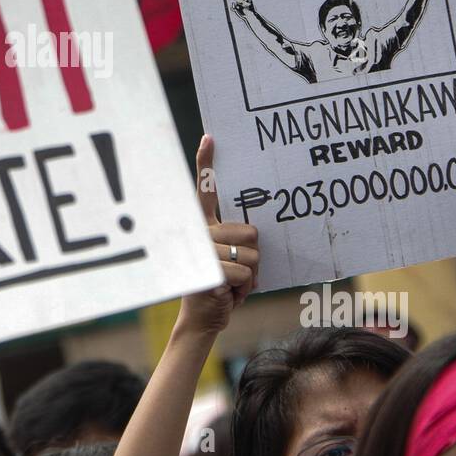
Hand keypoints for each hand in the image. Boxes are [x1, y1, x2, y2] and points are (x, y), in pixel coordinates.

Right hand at [177, 135, 258, 336]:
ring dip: (250, 276)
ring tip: (231, 283)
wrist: (204, 317)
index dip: (206, 163)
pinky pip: (245, 273)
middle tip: (236, 271)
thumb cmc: (222, 285)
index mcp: (204, 226)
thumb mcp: (229, 258)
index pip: (204, 190)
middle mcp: (200, 233)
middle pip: (251, 232)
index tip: (209, 138)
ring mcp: (202, 251)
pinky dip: (244, 289)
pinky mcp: (208, 270)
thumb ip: (236, 241)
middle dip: (253, 257)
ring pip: (252, 255)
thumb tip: (256, 234)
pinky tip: (228, 293)